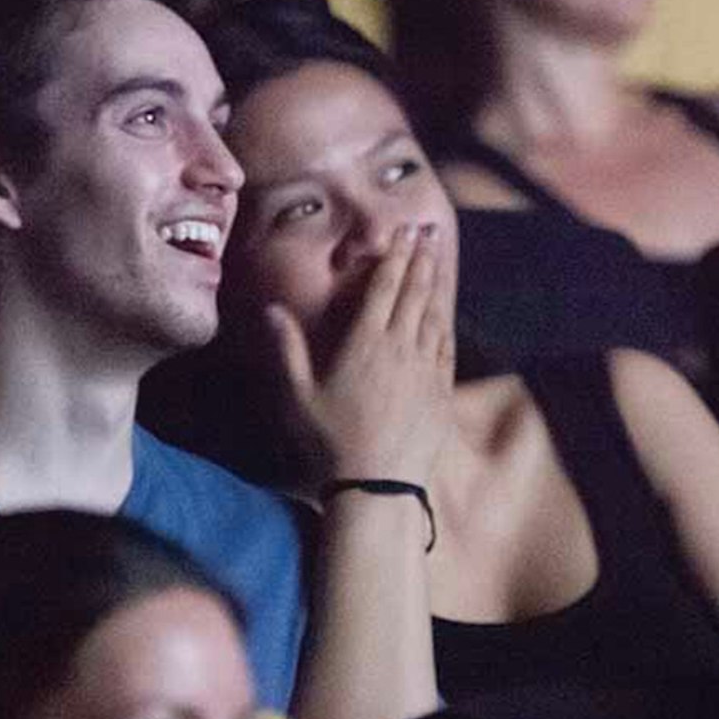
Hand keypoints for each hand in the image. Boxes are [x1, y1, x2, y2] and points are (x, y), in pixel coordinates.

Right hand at [266, 226, 457, 488]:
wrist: (379, 485)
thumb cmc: (331, 442)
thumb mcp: (299, 396)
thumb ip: (287, 349)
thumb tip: (271, 310)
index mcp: (365, 344)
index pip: (384, 288)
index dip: (395, 257)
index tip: (402, 232)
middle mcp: (400, 348)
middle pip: (414, 293)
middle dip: (420, 259)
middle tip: (426, 232)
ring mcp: (426, 369)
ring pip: (435, 314)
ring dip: (437, 283)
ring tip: (439, 258)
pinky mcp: (442, 391)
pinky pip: (446, 345)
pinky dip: (446, 322)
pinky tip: (445, 313)